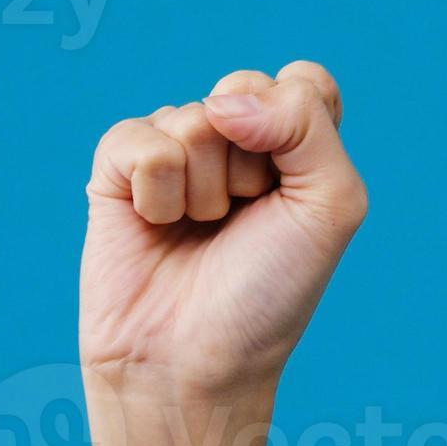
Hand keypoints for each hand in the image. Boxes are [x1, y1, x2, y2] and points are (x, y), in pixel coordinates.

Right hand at [81, 62, 366, 402]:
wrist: (194, 365)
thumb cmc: (268, 294)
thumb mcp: (329, 205)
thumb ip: (307, 123)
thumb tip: (224, 101)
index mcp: (292, 146)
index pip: (302, 80)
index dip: (299, 125)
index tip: (294, 188)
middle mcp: (233, 141)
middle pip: (244, 89)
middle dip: (251, 162)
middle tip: (242, 218)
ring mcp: (173, 152)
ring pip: (192, 118)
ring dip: (204, 190)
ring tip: (197, 233)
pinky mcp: (117, 171)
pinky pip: (138, 139)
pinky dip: (155, 190)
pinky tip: (155, 227)